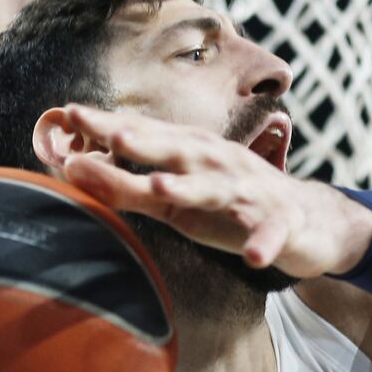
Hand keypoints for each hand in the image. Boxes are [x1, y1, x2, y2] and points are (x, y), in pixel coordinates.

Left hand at [50, 106, 371, 277]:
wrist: (302, 220)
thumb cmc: (227, 203)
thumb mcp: (171, 198)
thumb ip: (125, 185)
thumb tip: (70, 168)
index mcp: (191, 153)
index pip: (145, 134)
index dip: (110, 126)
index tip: (69, 114)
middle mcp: (218, 163)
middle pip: (178, 151)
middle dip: (146, 142)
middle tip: (111, 134)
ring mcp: (248, 192)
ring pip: (218, 188)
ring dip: (191, 186)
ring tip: (161, 186)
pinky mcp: (276, 224)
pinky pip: (269, 235)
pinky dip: (263, 244)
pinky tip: (254, 257)